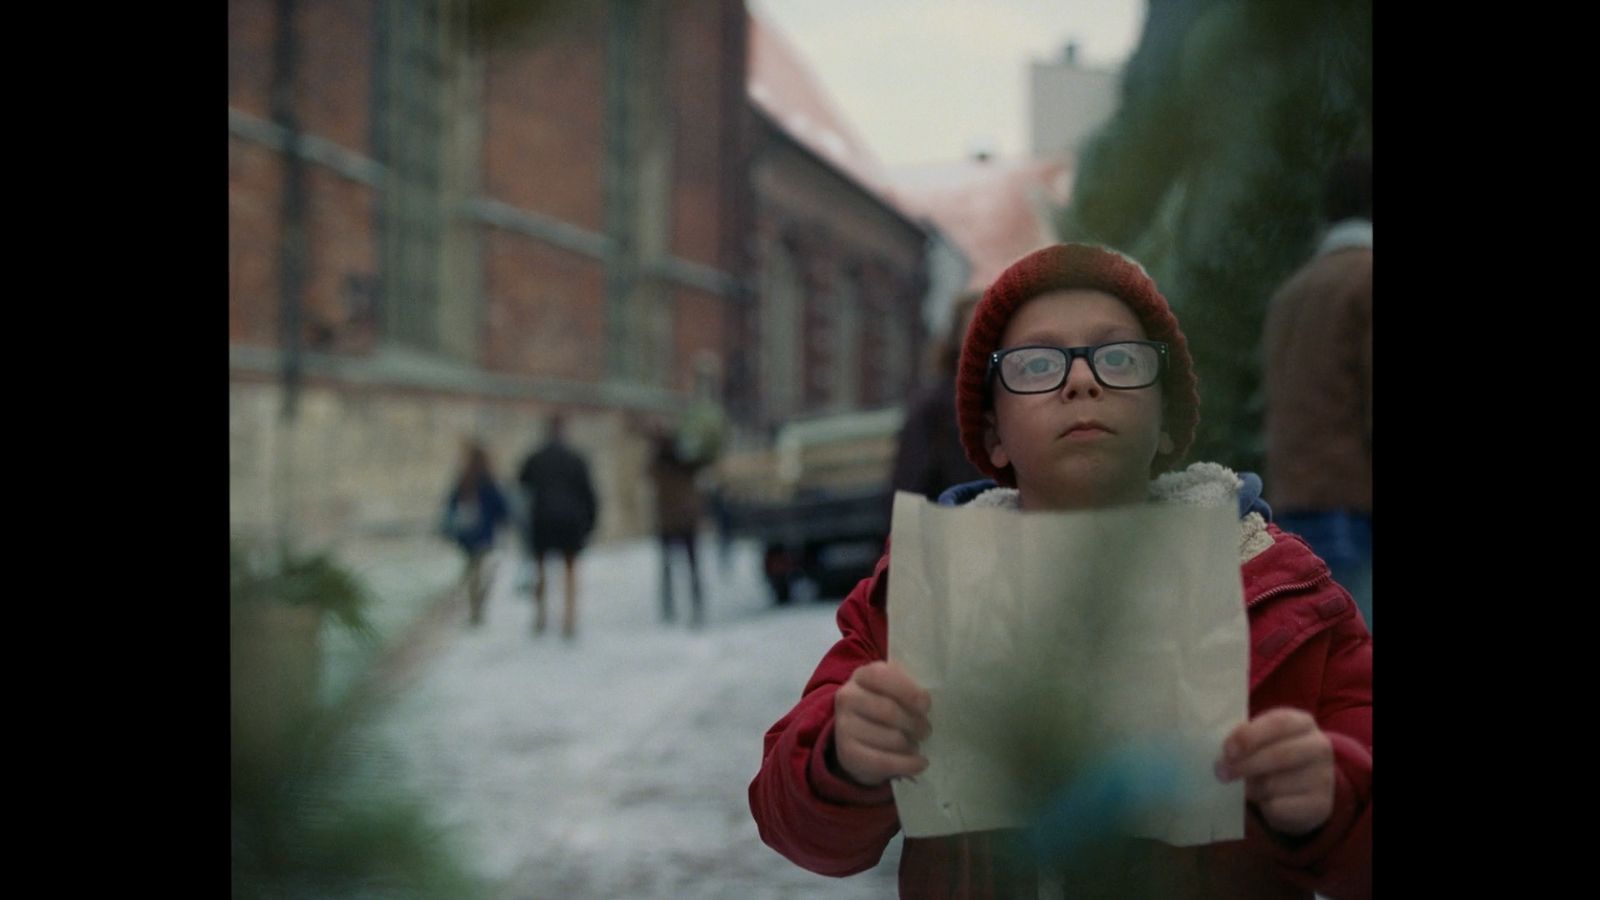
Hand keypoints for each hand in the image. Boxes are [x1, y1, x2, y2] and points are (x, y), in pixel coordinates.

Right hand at [832, 661, 931, 786]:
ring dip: (911, 744)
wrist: (857, 735)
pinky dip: (907, 764)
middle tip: (926, 731)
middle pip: (888, 711)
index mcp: (862, 675)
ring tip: (916, 744)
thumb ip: (908, 686)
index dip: (908, 691)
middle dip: (915, 723)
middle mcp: (848, 698)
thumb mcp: (894, 687)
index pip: (882, 677)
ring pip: (890, 738)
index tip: (926, 706)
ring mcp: (844, 726)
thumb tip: (928, 701)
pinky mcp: (847, 753)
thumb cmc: (884, 704)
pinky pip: (883, 761)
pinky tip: (919, 763)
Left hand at [1214, 707, 1334, 836]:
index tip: (1227, 750)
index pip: (1278, 723)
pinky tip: (1265, 801)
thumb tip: (1224, 754)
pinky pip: (1279, 807)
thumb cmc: (1274, 755)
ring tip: (1245, 787)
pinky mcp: (1320, 805)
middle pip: (1278, 755)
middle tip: (1221, 773)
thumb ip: (1246, 739)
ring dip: (1251, 788)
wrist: (1305, 790)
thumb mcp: (1264, 739)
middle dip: (1245, 765)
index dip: (1249, 736)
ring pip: (1275, 784)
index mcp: (1302, 722)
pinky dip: (1264, 806)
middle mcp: (1319, 747)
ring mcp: (1323, 777)